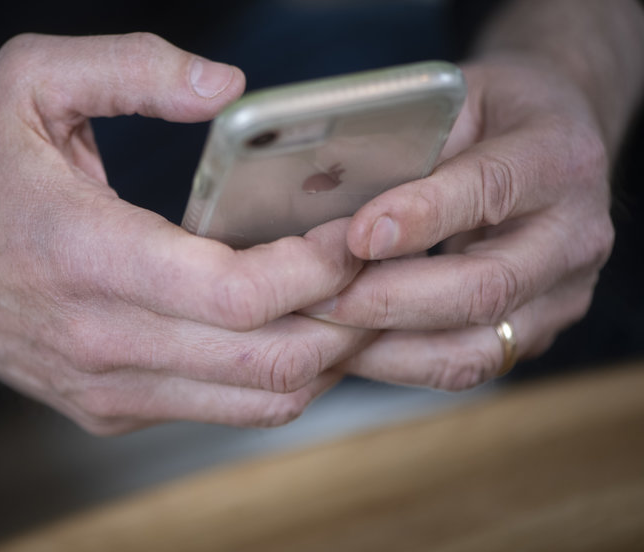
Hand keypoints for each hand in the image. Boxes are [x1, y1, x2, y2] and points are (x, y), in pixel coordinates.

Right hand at [0, 33, 373, 432]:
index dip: (317, 268)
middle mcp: (100, 340)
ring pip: (258, 401)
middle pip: (268, 361)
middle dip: (347, 320)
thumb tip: (229, 86)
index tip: (357, 232)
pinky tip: (294, 326)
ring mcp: (106, 387)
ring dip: (325, 356)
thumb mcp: (32, 81)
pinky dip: (279, 375)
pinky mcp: (109, 409)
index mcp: (85, 253)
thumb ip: (134, 68)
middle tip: (381, 270)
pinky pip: (224, 409)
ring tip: (353, 301)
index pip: (236, 294)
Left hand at [303, 56, 613, 388]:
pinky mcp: (539, 331)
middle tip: (319, 300)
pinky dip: (401, 364)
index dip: (421, 217)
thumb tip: (322, 191)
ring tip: (323, 334)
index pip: (490, 190)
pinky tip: (352, 347)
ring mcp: (563, 294)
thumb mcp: (458, 100)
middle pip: (486, 288)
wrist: (561, 142)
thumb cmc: (498, 116)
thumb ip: (407, 143)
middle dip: (390, 301)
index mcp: (558, 157)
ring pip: (476, 349)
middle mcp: (575, 235)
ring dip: (388, 350)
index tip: (357, 237)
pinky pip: (467, 364)